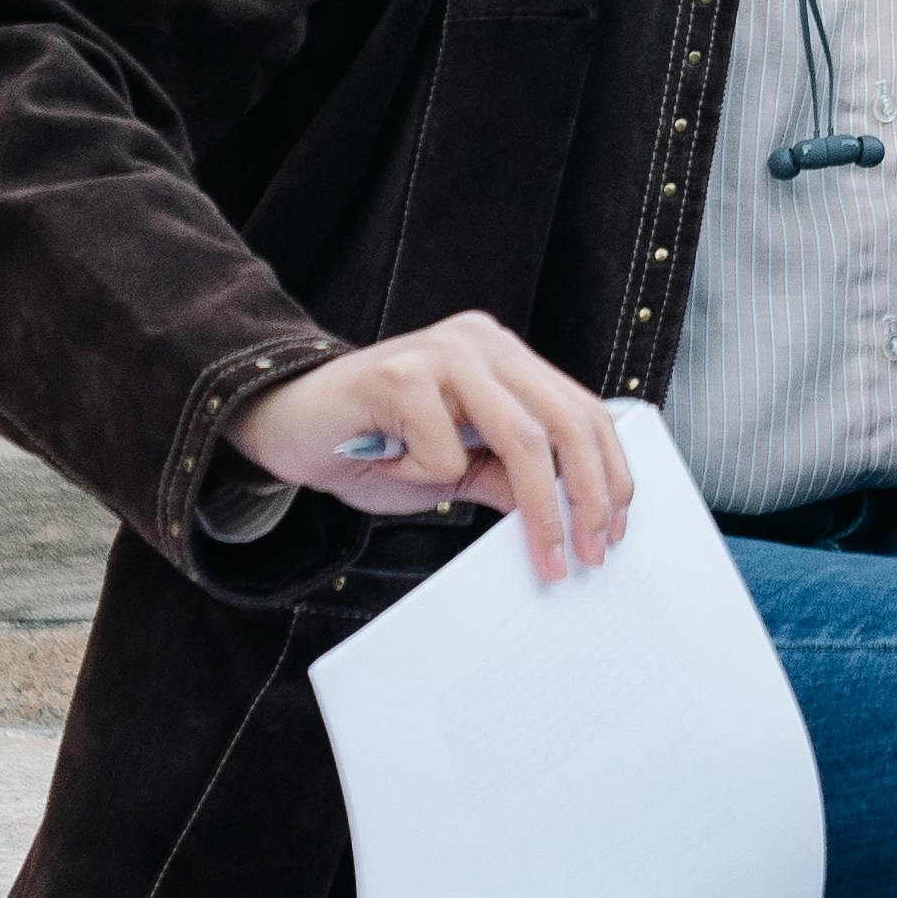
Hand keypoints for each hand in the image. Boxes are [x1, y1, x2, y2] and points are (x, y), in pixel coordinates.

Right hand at [230, 314, 631, 584]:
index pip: (582, 410)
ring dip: (539, 508)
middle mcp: (482, 342)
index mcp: (504, 356)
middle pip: (565, 422)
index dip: (608, 473)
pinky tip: (391, 463)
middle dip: (588, 496)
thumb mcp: (456, 469)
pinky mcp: (402, 373)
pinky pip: (445, 452)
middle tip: (590, 554)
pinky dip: (426, 477)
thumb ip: (509, 477)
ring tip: (543, 555)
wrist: (286, 424)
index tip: (610, 531)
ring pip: (522, 437)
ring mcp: (444, 353)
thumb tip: (574, 514)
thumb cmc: (373, 444)